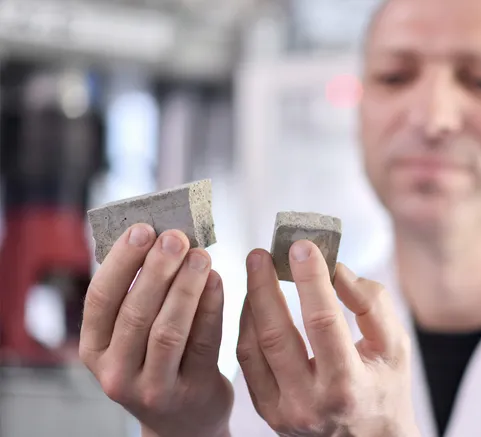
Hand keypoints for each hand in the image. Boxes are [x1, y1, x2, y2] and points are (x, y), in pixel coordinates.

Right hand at [79, 224, 232, 436]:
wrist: (184, 419)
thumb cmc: (157, 362)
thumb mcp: (131, 336)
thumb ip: (138, 294)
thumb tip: (159, 238)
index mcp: (95, 350)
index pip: (100, 300)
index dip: (121, 261)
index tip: (142, 229)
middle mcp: (116, 372)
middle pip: (135, 314)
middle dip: (157, 269)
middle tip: (176, 236)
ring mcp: (154, 388)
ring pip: (168, 331)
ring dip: (185, 287)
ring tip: (200, 255)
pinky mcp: (192, 391)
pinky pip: (203, 343)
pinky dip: (210, 307)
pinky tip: (216, 280)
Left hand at [237, 240, 418, 436]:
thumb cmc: (386, 389)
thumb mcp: (395, 346)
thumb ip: (372, 303)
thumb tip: (335, 269)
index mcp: (349, 385)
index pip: (323, 322)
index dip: (310, 280)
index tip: (301, 247)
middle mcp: (311, 402)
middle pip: (277, 335)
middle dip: (265, 287)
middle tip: (260, 253)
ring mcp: (284, 411)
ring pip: (253, 348)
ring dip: (251, 303)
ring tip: (256, 270)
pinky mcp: (267, 411)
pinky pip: (247, 362)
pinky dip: (247, 327)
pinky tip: (253, 301)